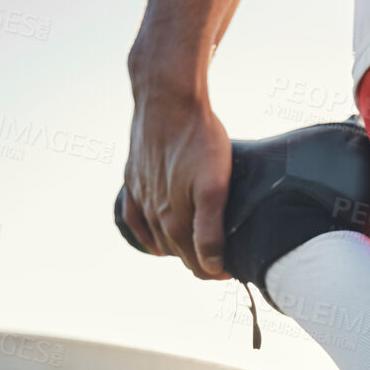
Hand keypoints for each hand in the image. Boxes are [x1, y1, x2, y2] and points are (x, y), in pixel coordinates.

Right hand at [121, 74, 231, 278]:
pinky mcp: (133, 181)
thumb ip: (210, 230)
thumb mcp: (215, 186)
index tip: (236, 268)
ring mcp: (141, 197)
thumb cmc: (199, 139)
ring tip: (198, 250)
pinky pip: (135, 220)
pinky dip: (146, 237)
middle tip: (222, 260)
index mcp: (175, 220)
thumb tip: (210, 266)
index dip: (218, 271)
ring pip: (160, 240)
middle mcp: (154, 214)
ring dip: (178, 250)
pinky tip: (157, 244)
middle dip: (202, 262)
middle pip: (181, 254)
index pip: (198, 264)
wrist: (167, 98)